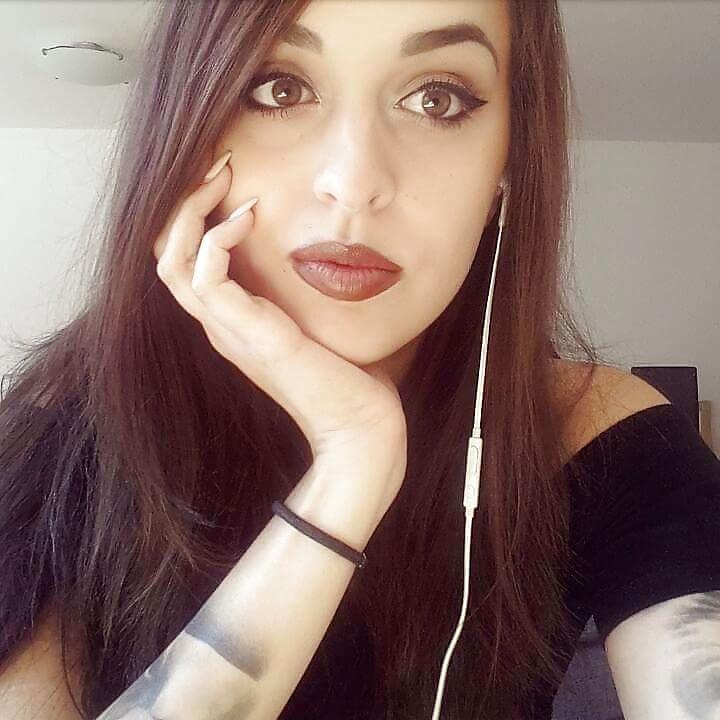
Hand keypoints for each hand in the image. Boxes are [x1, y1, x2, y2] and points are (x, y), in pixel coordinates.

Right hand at [152, 154, 407, 461]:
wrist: (360, 426)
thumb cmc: (349, 376)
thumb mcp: (320, 320)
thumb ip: (305, 289)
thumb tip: (326, 247)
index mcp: (235, 321)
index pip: (188, 261)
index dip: (196, 216)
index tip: (231, 180)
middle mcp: (222, 325)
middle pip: (167, 255)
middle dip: (185, 204)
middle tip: (219, 166)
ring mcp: (228, 332)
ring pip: (171, 262)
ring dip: (190, 212)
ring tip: (223, 178)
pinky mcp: (247, 335)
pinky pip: (205, 278)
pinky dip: (216, 240)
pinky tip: (249, 219)